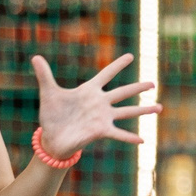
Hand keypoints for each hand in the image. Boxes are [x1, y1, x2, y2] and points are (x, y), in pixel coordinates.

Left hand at [31, 54, 157, 159]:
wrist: (52, 138)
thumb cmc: (52, 115)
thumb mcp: (48, 93)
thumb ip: (45, 75)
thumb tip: (35, 57)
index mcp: (88, 91)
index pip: (106, 74)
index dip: (117, 65)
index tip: (130, 56)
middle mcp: (99, 103)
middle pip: (122, 92)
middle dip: (138, 87)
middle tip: (153, 82)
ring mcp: (102, 117)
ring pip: (127, 112)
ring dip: (143, 110)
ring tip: (160, 107)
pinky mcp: (101, 131)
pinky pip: (119, 134)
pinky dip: (130, 137)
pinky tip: (143, 140)